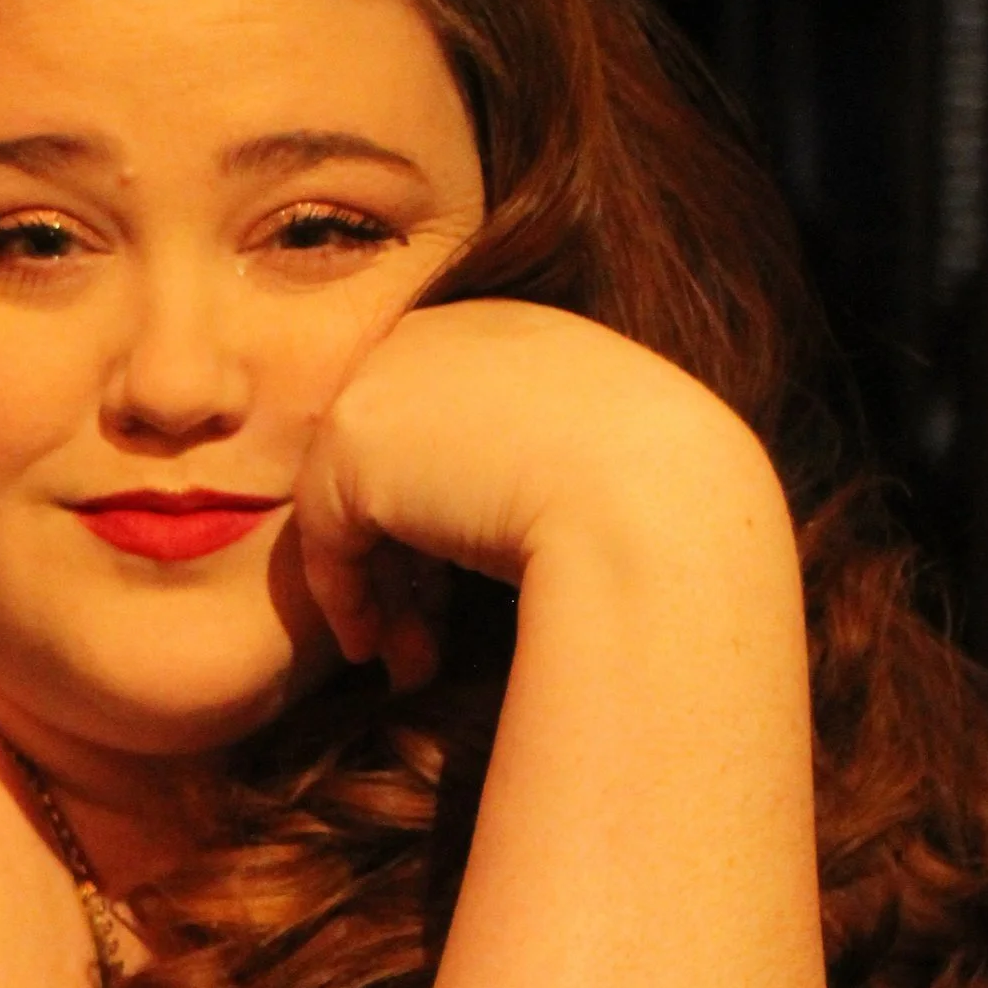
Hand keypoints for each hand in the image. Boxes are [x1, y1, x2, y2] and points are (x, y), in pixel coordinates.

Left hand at [289, 299, 778, 690]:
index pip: (444, 424)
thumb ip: (529, 460)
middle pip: (393, 459)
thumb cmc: (659, 498)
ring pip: (357, 500)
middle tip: (424, 636)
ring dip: (383, 588)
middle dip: (405, 557)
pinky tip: (374, 651)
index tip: (459, 588)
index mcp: (505, 328)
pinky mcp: (354, 436)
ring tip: (409, 658)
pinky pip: (328, 534)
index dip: (444, 512)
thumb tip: (479, 514)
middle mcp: (438, 334)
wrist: (655, 503)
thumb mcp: (598, 455)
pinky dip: (347, 598)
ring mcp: (388, 378)